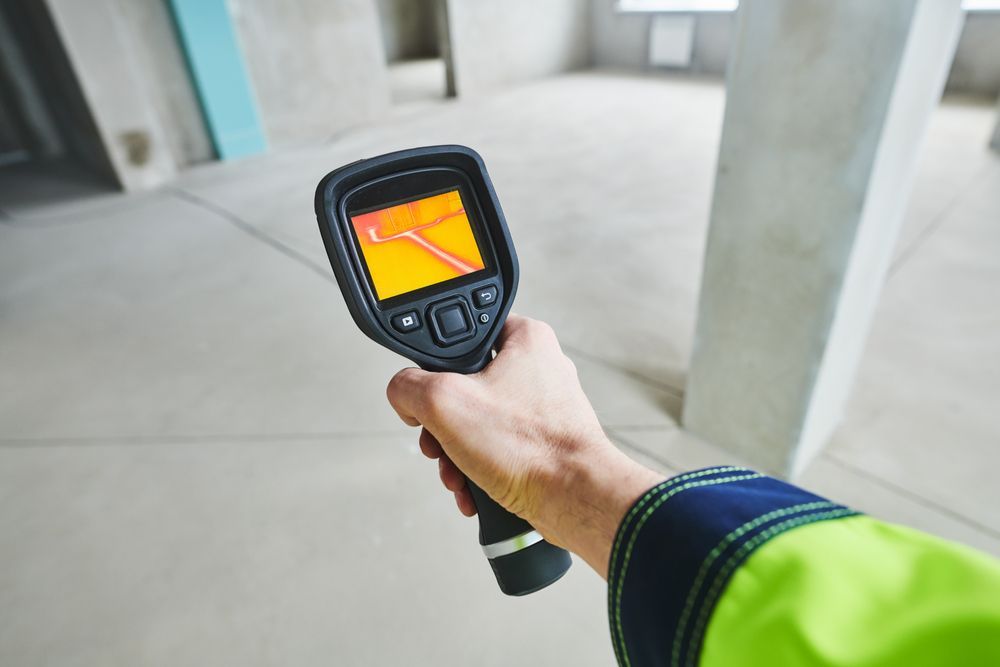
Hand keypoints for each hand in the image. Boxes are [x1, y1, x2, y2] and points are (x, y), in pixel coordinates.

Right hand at [386, 315, 662, 577]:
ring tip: (457, 473)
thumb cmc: (530, 449)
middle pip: (465, 386)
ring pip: (478, 423)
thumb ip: (409, 385)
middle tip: (439, 440)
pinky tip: (473, 488)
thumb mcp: (444, 403)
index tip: (429, 390)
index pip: (463, 333)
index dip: (436, 365)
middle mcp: (540, 367)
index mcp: (525, 338)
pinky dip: (478, 469)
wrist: (575, 500)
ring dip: (456, 453)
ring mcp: (545, 407)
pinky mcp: (545, 441)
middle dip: (442, 425)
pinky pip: (497, 449)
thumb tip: (403, 393)